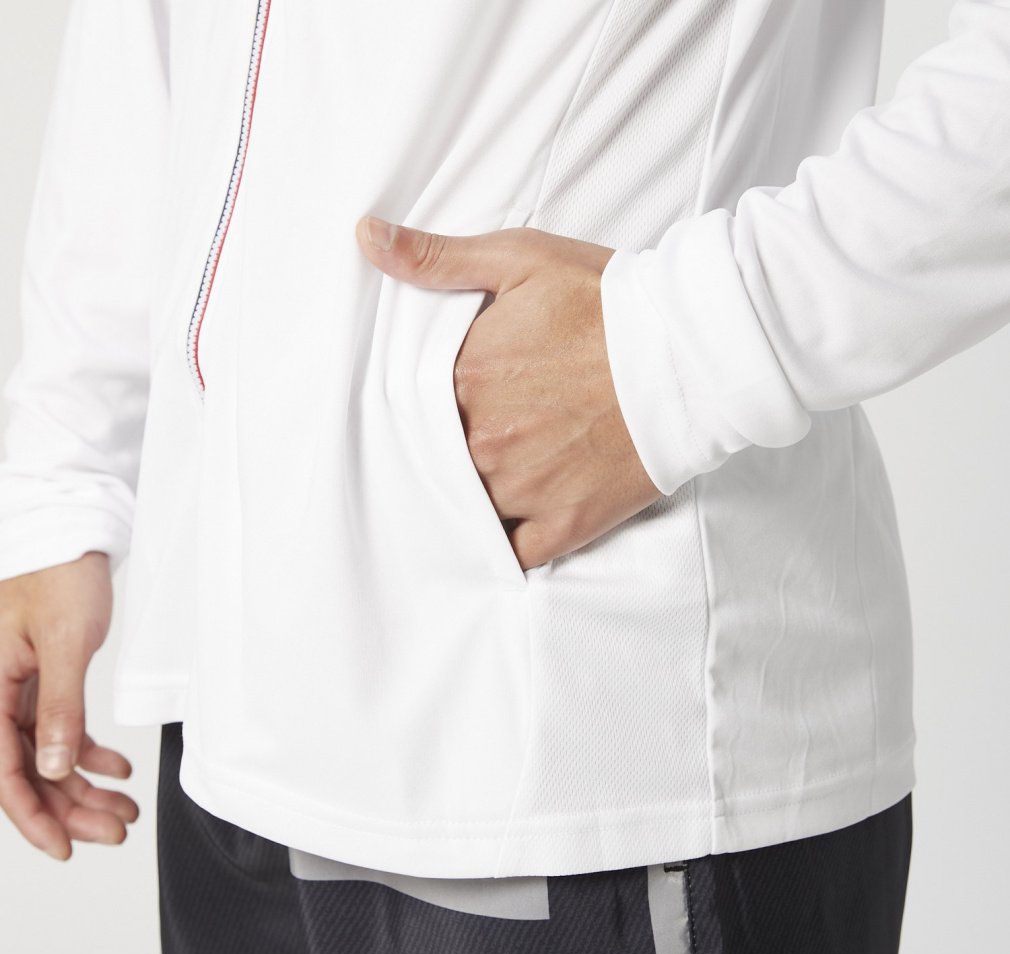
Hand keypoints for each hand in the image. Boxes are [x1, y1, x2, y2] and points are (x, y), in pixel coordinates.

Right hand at [0, 552, 138, 859]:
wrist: (69, 536)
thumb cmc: (60, 575)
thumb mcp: (66, 642)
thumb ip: (58, 706)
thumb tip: (51, 766)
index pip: (2, 771)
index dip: (32, 816)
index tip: (64, 846)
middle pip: (25, 771)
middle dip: (69, 808)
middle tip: (114, 830)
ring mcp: (15, 691)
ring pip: (44, 757)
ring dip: (82, 786)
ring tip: (124, 807)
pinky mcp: (40, 681)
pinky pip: (57, 731)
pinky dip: (86, 753)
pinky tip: (116, 769)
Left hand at [355, 214, 662, 570]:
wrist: (692, 354)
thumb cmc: (609, 303)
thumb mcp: (520, 259)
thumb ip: (437, 259)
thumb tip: (367, 237)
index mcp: (465, 379)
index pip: (413, 406)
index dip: (425, 404)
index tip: (443, 401)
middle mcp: (484, 442)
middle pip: (437, 460)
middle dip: (446, 450)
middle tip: (475, 437)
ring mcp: (523, 489)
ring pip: (466, 510)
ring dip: (468, 498)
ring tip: (492, 477)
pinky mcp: (564, 524)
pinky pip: (511, 555)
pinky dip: (501, 547)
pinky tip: (505, 528)